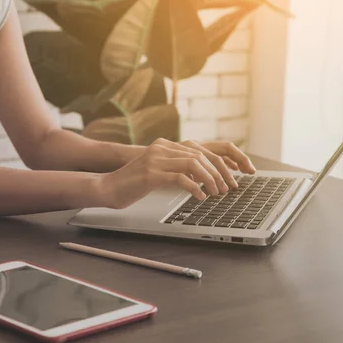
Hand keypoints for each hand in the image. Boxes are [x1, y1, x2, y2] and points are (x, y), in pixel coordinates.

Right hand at [100, 138, 254, 208]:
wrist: (107, 187)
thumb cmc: (133, 184)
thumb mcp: (158, 171)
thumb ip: (177, 167)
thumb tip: (203, 176)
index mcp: (166, 145)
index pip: (203, 148)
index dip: (222, 161)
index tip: (235, 174)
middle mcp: (163, 148)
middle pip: (202, 155)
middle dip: (221, 172)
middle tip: (230, 187)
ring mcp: (156, 159)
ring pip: (194, 164)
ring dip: (210, 180)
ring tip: (216, 193)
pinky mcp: (152, 173)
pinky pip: (181, 178)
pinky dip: (195, 187)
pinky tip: (200, 197)